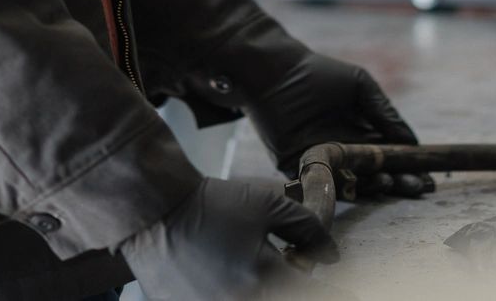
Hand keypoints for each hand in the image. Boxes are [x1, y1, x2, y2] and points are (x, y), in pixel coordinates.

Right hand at [120, 177, 334, 300]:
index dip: (329, 288)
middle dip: (290, 285)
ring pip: (253, 299)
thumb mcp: (267, 205)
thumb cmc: (212, 205)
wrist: (156, 211)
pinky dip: (230, 290)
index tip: (340, 286)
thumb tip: (330, 254)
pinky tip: (222, 275)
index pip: (312, 294)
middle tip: (285, 264)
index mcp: (262, 280)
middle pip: (283, 297)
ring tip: (247, 266)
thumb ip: (306, 228)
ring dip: (260, 288)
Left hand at [243, 51, 432, 198]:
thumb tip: (413, 142)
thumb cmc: (319, 74)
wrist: (276, 73)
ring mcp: (323, 161)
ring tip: (388, 182)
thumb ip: (384, 113)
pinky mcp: (298, 168)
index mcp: (360, 133)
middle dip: (397, 182)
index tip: (427, 177)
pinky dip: (340, 187)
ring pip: (352, 183)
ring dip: (373, 186)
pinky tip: (357, 185)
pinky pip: (322, 183)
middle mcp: (344, 151)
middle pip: (375, 174)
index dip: (408, 168)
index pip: (389, 157)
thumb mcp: (360, 87)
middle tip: (414, 187)